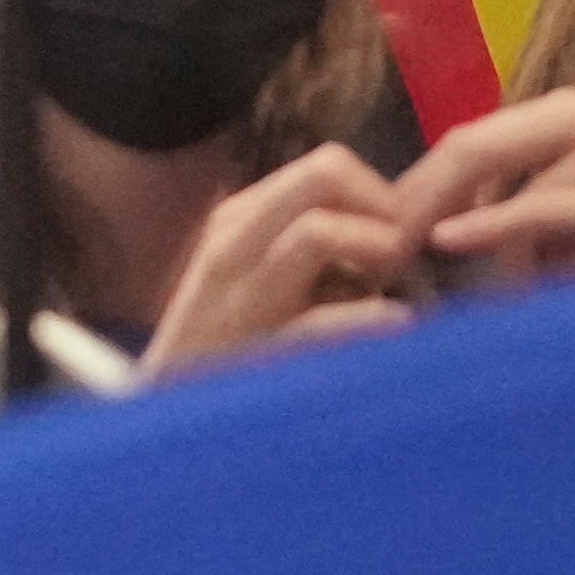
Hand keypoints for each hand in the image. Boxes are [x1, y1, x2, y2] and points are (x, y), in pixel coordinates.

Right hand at [141, 140, 414, 376]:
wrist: (173, 409)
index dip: (379, 194)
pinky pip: (319, 321)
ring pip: (317, 232)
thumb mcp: (262, 279)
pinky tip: (394, 325)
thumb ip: (312, 248)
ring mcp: (242, 291)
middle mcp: (236, 237)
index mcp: (242, 218)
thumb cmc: (229, 345)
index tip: (399, 244)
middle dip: (383, 208)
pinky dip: (366, 319)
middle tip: (401, 260)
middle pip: (325, 172)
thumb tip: (395, 233)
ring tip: (394, 292)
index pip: (328, 165)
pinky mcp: (255, 346)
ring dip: (375, 250)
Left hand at [387, 87, 574, 288]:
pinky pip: (538, 210)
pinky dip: (490, 228)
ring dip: (468, 240)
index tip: (373, 225)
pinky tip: (448, 242)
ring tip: (428, 281)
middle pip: (474, 146)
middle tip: (376, 245)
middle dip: (417, 196)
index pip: (470, 139)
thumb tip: (402, 207)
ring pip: (504, 185)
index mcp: (572, 109)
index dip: (417, 183)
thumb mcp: (544, 218)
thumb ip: (488, 195)